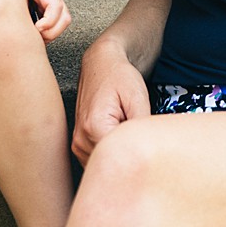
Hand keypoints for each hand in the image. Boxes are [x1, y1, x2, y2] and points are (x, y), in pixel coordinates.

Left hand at [0, 0, 70, 41]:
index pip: (56, 6)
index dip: (50, 21)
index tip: (36, 28)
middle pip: (65, 19)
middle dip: (52, 32)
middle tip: (32, 38)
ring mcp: (52, 2)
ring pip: (63, 23)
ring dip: (51, 34)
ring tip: (30, 38)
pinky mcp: (49, 7)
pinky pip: (55, 23)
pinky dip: (47, 31)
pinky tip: (28, 33)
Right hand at [72, 44, 150, 163]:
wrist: (101, 64)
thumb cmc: (119, 76)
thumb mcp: (138, 99)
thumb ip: (140, 129)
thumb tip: (147, 151)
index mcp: (94, 128)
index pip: (121, 158)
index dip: (138, 151)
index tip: (147, 140)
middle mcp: (81, 139)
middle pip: (112, 163)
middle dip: (129, 154)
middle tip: (139, 134)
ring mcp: (77, 144)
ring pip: (105, 163)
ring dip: (119, 154)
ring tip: (127, 131)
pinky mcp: (80, 144)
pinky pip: (98, 159)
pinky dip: (111, 152)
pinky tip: (119, 136)